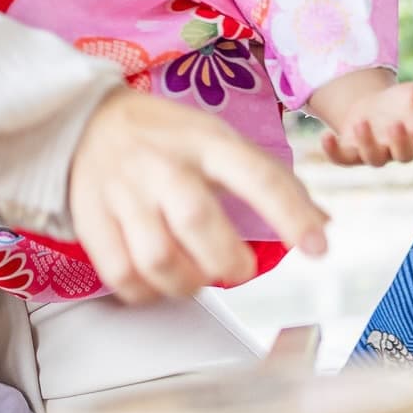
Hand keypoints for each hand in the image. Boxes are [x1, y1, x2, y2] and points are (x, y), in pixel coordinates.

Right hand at [69, 91, 328, 304]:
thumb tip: (324, 222)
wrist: (88, 119)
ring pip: (157, 256)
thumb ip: (271, 180)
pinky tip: (161, 283)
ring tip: (198, 278)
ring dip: (187, 283)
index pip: (257, 176)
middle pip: (197, 220)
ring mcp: (123, 192)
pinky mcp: (91, 218)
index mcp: (206, 141)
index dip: (291, 214)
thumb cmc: (169, 137)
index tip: (317, 247)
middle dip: (227, 260)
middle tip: (238, 269)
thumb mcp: (222, 142)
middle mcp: (163, 164)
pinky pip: (120, 272)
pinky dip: (147, 292)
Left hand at [322, 79, 412, 168]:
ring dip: (368, 143)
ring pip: (375, 158)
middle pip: (406, 154)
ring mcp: (377, 153)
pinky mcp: (352, 154)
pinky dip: (333, 151)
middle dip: (400, 141)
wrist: (370, 108)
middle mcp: (402, 148)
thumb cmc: (399, 103)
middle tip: (395, 125)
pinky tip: (326, 136)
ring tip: (360, 123)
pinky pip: (344, 158)